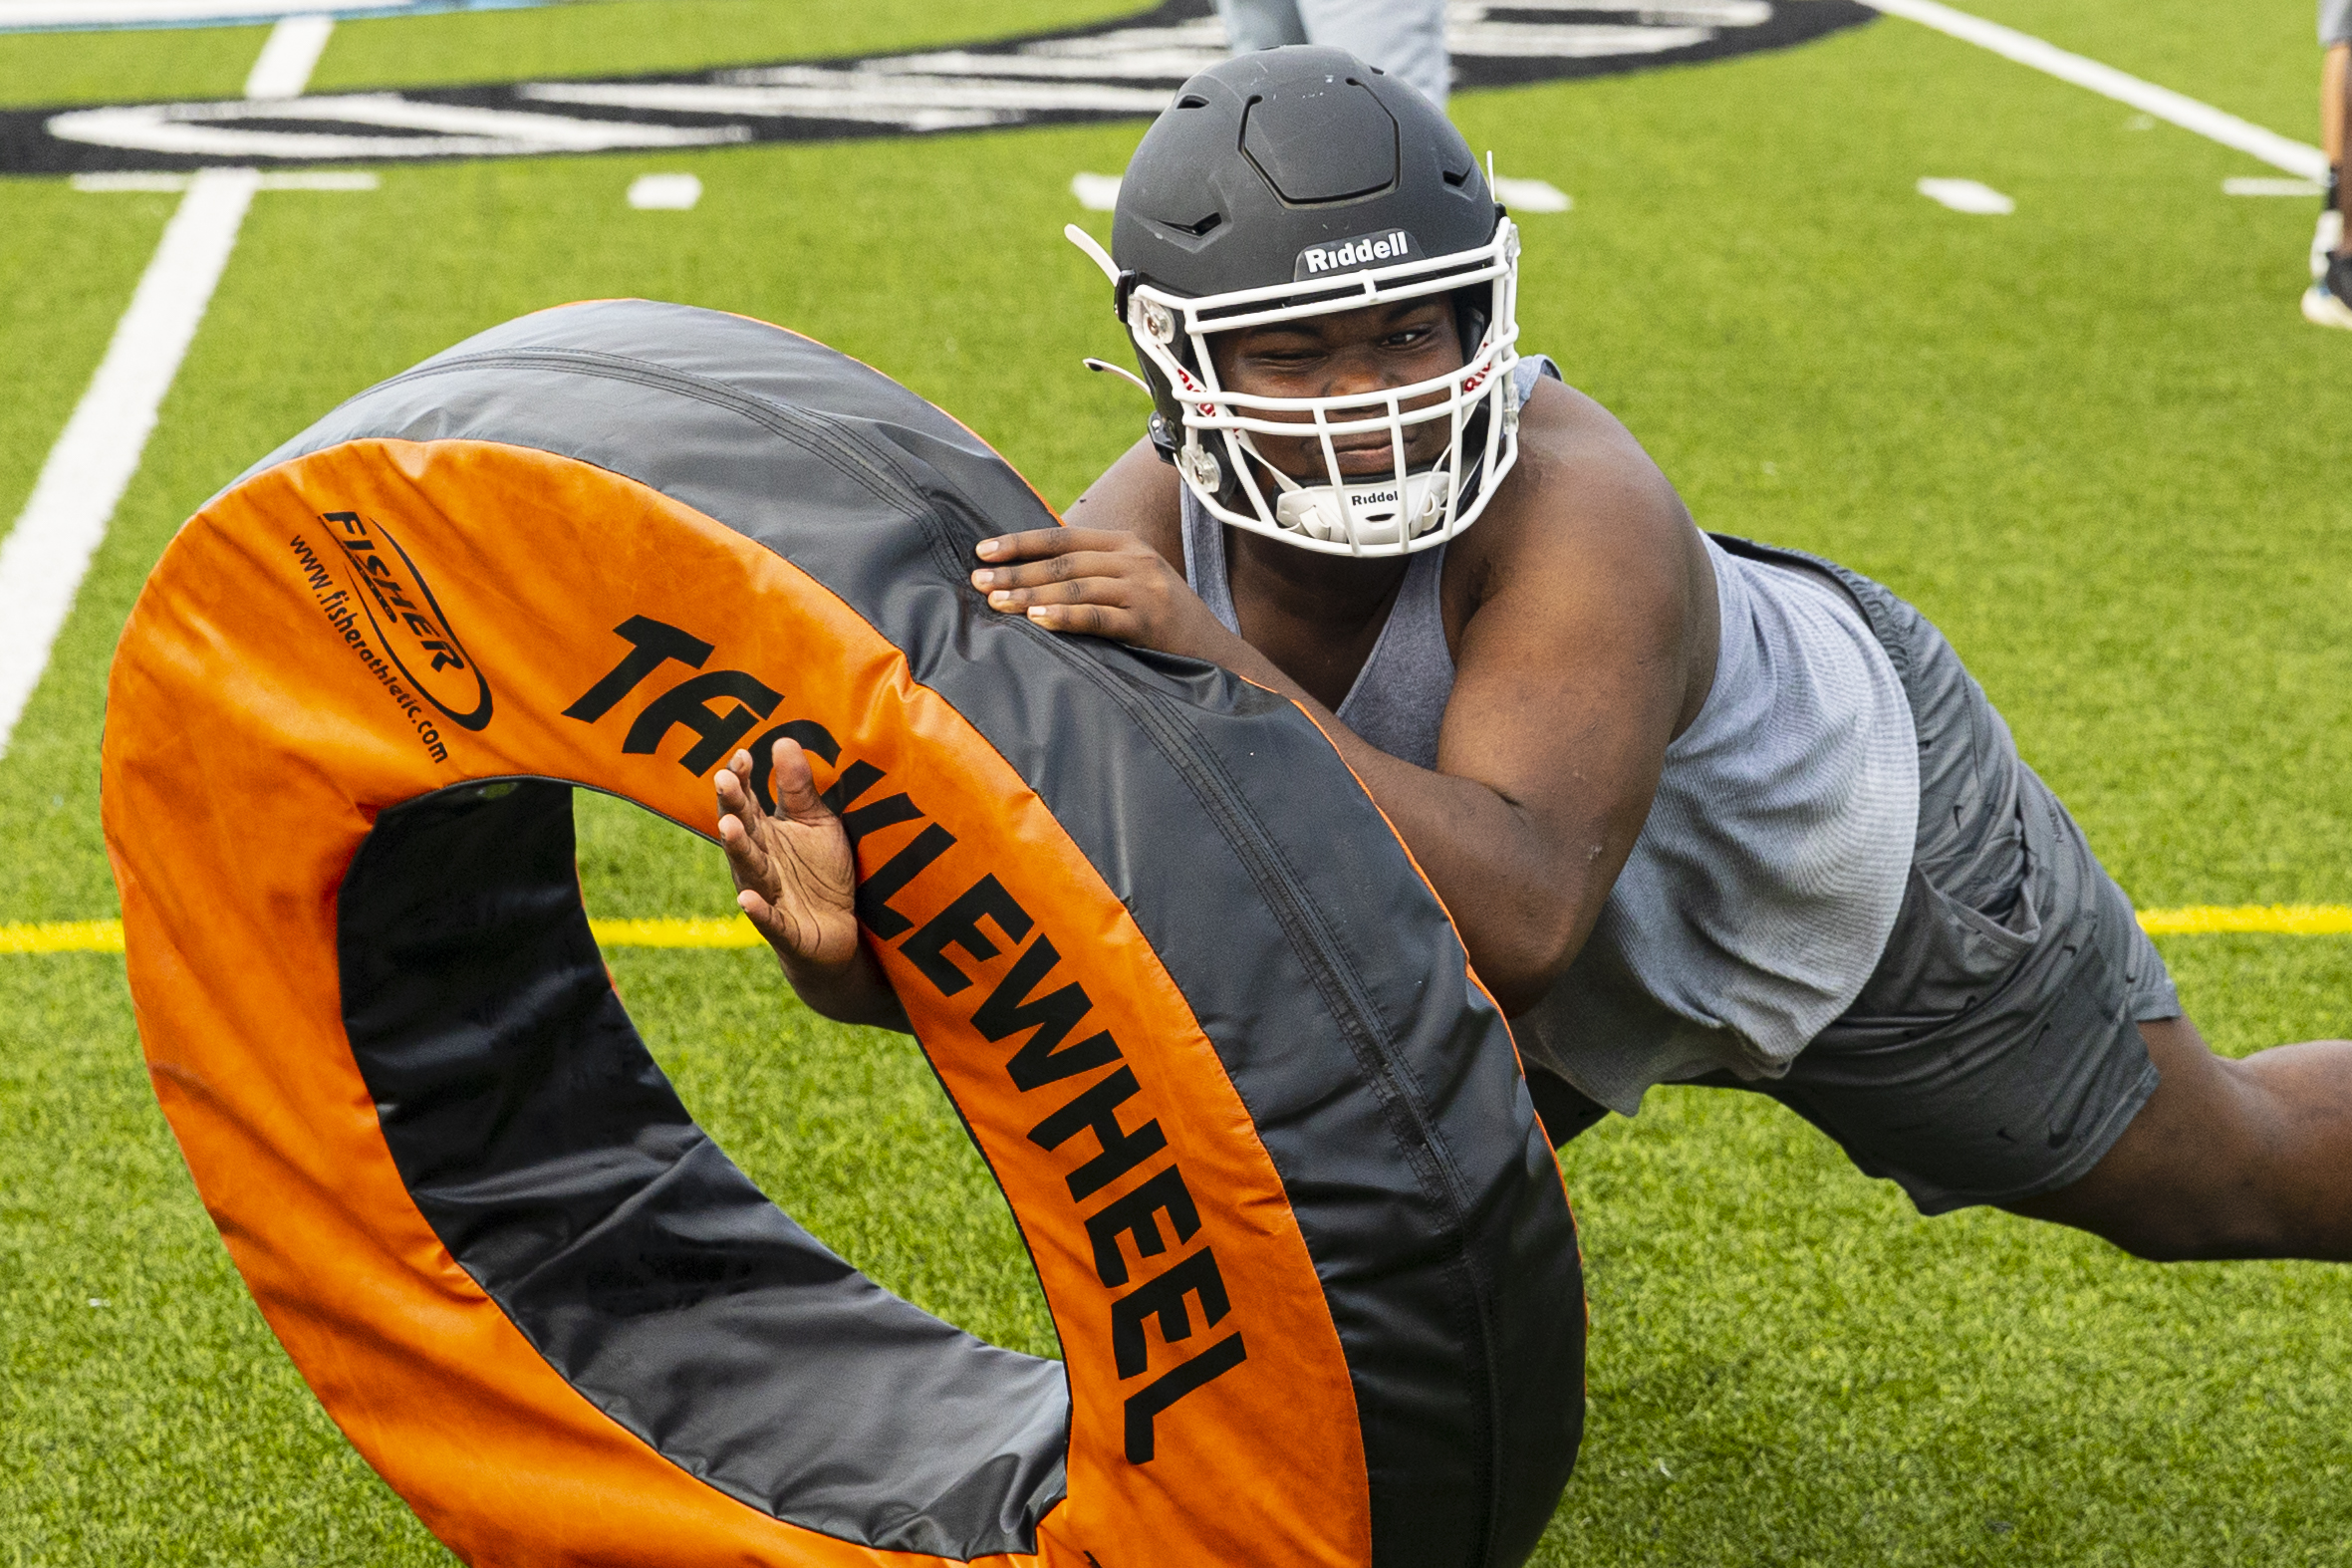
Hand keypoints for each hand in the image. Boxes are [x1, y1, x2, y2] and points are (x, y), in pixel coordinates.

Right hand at [716, 739, 857, 975]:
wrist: (838, 934)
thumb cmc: (822, 873)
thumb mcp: (817, 823)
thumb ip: (800, 788)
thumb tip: (783, 739)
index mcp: (765, 834)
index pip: (747, 802)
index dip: (742, 780)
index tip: (743, 755)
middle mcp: (759, 862)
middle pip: (742, 831)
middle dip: (732, 807)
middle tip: (724, 779)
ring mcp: (768, 895)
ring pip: (749, 870)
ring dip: (738, 849)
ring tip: (729, 826)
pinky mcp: (784, 929)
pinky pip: (768, 919)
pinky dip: (757, 911)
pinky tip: (746, 900)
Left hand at [971, 528, 1235, 658]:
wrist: (1216, 651)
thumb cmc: (1160, 620)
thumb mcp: (1130, 583)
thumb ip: (1090, 573)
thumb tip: (1028, 573)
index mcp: (1126, 544)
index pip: (1064, 536)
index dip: (1021, 542)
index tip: (983, 551)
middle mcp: (1135, 560)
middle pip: (1065, 561)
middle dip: (1017, 571)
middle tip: (977, 581)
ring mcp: (1145, 589)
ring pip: (1078, 585)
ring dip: (1032, 594)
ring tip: (997, 602)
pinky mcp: (1150, 621)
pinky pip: (1100, 617)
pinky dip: (1066, 616)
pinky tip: (1038, 619)